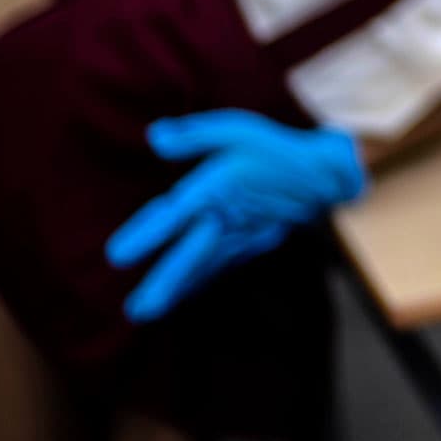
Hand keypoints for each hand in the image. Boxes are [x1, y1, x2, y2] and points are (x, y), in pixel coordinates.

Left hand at [105, 111, 365, 322]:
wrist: (324, 175)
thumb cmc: (275, 148)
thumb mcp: (235, 129)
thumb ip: (193, 134)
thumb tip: (154, 136)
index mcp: (214, 190)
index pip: (173, 216)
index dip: (145, 236)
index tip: (116, 257)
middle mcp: (225, 220)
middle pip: (188, 257)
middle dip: (162, 284)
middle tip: (137, 311)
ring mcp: (241, 238)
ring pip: (203, 268)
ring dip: (177, 290)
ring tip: (150, 311)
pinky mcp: (254, 244)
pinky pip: (222, 266)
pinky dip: (201, 280)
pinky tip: (186, 291)